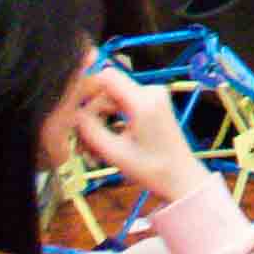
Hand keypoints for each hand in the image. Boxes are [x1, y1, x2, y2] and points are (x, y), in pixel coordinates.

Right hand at [54, 67, 195, 201]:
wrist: (181, 177)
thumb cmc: (152, 170)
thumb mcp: (114, 153)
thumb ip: (90, 130)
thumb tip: (72, 113)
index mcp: (143, 101)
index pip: (107, 76)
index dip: (87, 90)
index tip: (75, 111)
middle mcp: (151, 91)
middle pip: (109, 89)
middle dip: (93, 113)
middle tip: (82, 141)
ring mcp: (154, 95)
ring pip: (114, 97)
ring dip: (101, 119)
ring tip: (93, 147)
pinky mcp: (154, 102)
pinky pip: (124, 103)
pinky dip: (113, 119)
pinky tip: (107, 140)